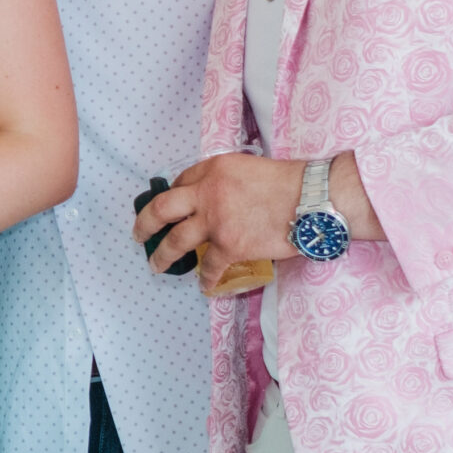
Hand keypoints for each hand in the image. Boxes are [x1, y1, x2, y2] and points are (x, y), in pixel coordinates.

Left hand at [134, 153, 301, 274]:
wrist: (313, 199)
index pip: (181, 181)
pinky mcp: (229, 245)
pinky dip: (206, 279)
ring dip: (163, 255)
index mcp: (212, 169)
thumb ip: (226, 180)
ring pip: (176, 241)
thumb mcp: (248, 167)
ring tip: (157, 265)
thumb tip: (215, 198)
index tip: (169, 209)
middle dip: (145, 223)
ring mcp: (215, 221)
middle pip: (162, 208)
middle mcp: (206, 193)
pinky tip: (204, 285)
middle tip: (139, 234)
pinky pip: (210, 267)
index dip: (173, 196)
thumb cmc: (290, 182)